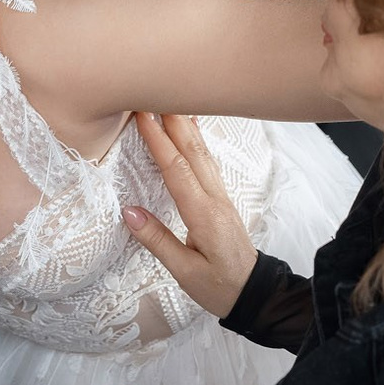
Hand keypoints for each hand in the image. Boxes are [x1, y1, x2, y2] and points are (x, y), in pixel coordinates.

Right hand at [120, 112, 260, 315]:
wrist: (255, 294)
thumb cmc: (219, 287)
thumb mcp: (185, 272)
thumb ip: (157, 241)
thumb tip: (128, 212)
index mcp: (203, 214)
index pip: (177, 169)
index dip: (158, 140)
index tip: (141, 114)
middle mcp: (214, 198)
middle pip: (192, 151)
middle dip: (172, 119)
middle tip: (153, 91)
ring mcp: (220, 197)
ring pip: (201, 153)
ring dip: (185, 124)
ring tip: (170, 99)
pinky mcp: (221, 199)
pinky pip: (206, 162)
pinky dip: (195, 140)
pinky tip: (190, 129)